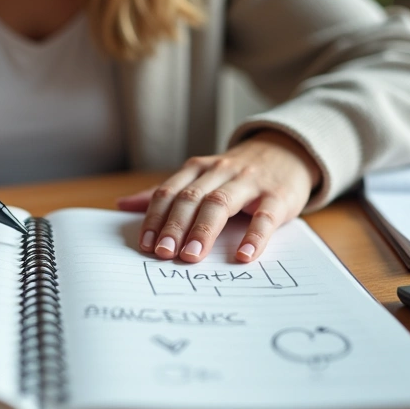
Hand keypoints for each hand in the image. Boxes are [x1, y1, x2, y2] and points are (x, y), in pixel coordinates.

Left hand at [116, 130, 320, 262]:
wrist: (287, 152)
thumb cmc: (236, 173)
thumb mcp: (200, 176)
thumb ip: (166, 193)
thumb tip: (122, 205)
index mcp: (197, 169)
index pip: (170, 192)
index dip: (155, 217)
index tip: (145, 243)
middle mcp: (220, 171)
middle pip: (192, 198)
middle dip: (175, 226)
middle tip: (163, 253)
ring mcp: (249, 182)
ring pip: (221, 203)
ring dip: (204, 230)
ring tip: (191, 256)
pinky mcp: (277, 195)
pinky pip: (264, 216)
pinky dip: (254, 236)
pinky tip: (243, 256)